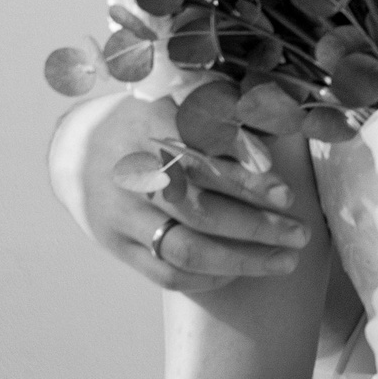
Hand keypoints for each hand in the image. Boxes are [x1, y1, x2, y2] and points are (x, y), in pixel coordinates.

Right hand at [49, 94, 309, 290]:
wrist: (77, 150)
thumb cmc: (148, 122)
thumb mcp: (179, 99)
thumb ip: (225, 111)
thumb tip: (279, 121)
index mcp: (149, 128)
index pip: (204, 161)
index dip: (248, 182)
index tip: (286, 196)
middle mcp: (131, 175)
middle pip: (200, 211)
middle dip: (257, 227)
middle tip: (300, 234)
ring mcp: (121, 215)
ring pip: (186, 250)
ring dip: (242, 261)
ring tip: (284, 261)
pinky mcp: (116, 246)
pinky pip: (166, 275)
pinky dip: (207, 279)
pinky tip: (239, 272)